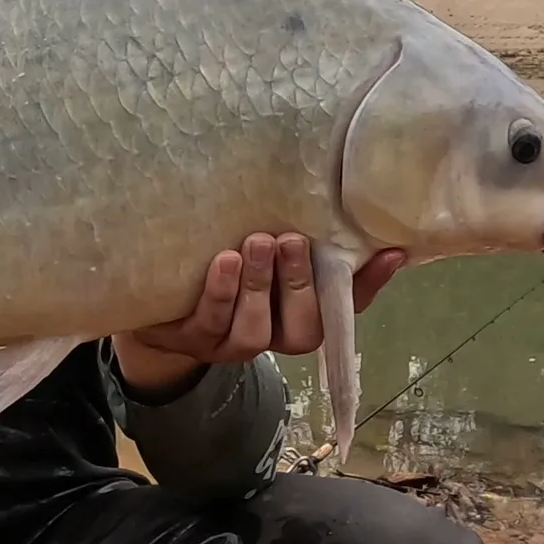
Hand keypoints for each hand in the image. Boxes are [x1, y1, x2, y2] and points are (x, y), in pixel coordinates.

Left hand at [109, 233, 405, 395]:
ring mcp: (229, 343)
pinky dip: (220, 291)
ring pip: (255, 331)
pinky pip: (210, 322)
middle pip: (302, 330)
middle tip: (292, 239)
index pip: (344, 306)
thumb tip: (351, 200)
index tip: (391, 251)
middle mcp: (271, 336)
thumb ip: (302, 231)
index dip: (369, 284)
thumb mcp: (263, 249)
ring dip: (259, 286)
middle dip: (299, 284)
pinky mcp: (191, 339)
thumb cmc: (223, 260)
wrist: (153, 293)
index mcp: (299, 315)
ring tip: (257, 242)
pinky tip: (224, 260)